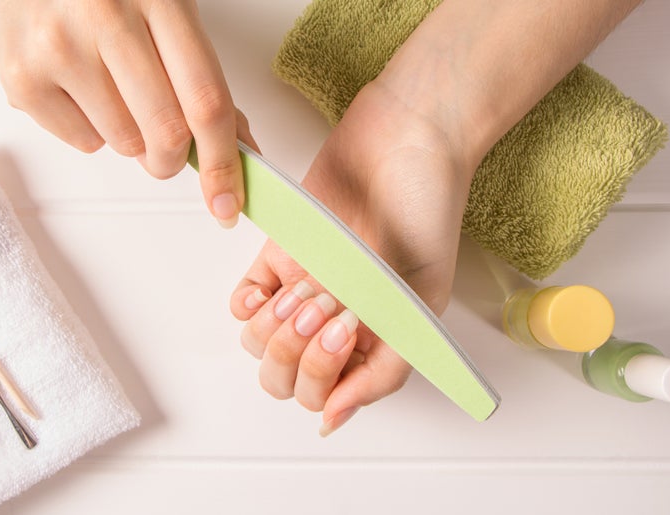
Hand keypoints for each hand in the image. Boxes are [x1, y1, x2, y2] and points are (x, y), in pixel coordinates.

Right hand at [0, 0, 246, 226]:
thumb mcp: (164, 11)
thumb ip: (201, 74)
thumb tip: (239, 145)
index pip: (206, 99)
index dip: (223, 161)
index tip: (228, 201)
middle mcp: (106, 17)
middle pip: (165, 131)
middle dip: (172, 158)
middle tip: (165, 151)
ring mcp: (60, 47)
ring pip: (124, 143)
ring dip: (130, 138)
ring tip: (111, 91)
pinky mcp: (23, 77)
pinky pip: (83, 142)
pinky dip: (92, 131)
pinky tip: (79, 88)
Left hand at [230, 79, 477, 434]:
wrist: (404, 138)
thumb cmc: (424, 210)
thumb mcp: (420, 298)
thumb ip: (383, 365)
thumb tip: (332, 419)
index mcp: (371, 342)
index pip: (325, 396)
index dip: (322, 373)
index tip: (341, 327)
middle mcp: (335, 324)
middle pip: (284, 378)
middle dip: (293, 353)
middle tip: (321, 306)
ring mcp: (305, 291)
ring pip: (260, 345)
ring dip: (273, 327)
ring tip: (306, 287)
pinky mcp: (279, 256)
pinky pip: (244, 302)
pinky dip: (247, 304)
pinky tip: (268, 288)